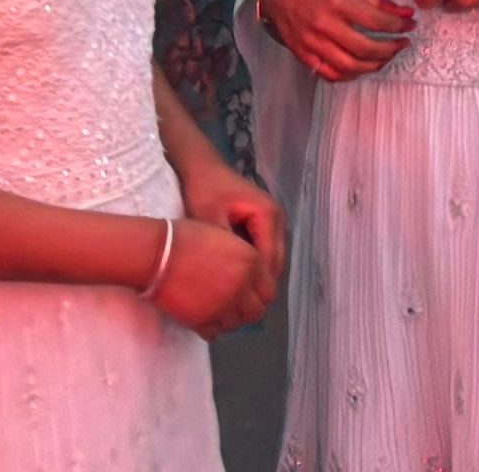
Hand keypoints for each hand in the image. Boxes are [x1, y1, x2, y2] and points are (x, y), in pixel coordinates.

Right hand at [147, 217, 270, 339]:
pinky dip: (211, 328)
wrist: (158, 253)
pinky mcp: (202, 320)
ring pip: (235, 324)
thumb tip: (249, 276)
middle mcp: (242, 285)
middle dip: (246, 310)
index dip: (259, 295)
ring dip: (228, 319)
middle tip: (234, 306)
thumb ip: (243, 260)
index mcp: (251, 262)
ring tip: (216, 311)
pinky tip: (203, 318)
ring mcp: (223, 305)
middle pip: (256, 312)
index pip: (269, 291)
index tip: (250, 295)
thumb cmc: (186, 239)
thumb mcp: (226, 239)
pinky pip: (214, 333)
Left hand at [175, 158, 285, 309]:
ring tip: (242, 300)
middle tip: (243, 311)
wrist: (202, 167)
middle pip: (275, 261)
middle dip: (261, 285)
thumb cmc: (205, 191)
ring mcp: (272, 219)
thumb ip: (224, 248)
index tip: (243, 307)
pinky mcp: (262, 221)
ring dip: (259, 277)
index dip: (258, 285)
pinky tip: (239, 281)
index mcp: (268, 215)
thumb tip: (231, 279)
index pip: (269, 259)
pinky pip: (264, 250)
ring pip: (272, 258)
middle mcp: (276, 217)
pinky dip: (255, 266)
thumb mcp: (210, 219)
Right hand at [258, 0, 411, 81]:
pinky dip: (350, 74)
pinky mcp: (303, 55)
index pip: (376, 20)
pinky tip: (362, 66)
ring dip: (375, 64)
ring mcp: (312, 43)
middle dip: (391, 48)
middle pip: (366, 47)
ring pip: (350, 66)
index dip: (399, 25)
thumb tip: (404, 13)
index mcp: (336, 1)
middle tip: (404, 43)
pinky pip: (330, 73)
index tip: (410, 24)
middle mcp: (324, 24)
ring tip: (388, 56)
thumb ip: (375, 0)